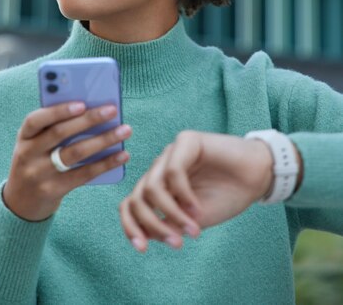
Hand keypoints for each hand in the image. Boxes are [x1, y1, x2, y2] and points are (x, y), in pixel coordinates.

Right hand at [3, 102, 131, 220]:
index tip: (82, 103)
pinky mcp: (54, 190)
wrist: (21, 201)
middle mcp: (28, 154)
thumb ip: (55, 127)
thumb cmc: (36, 160)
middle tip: (112, 110)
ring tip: (124, 130)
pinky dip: (105, 163)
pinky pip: (83, 174)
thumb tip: (93, 109)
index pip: (36, 119)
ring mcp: (39, 174)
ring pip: (75, 153)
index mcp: (24, 136)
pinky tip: (122, 155)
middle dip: (89, 120)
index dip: (58, 111)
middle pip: (60, 134)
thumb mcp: (36, 143)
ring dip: (103, 140)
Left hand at [119, 130, 272, 251]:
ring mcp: (171, 153)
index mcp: (158, 186)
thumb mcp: (192, 220)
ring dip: (171, 213)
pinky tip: (198, 209)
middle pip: (138, 198)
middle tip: (177, 243)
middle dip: (153, 225)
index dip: (131, 227)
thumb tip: (144, 234)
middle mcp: (160, 168)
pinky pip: (173, 172)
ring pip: (152, 187)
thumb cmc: (226, 196)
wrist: (257, 177)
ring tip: (193, 229)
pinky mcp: (186, 141)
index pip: (131, 204)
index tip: (142, 249)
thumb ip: (169, 224)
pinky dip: (183, 196)